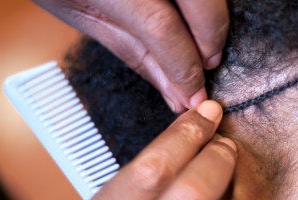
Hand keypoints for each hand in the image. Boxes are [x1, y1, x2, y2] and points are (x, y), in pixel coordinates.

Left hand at [32, 0, 228, 111]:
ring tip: (203, 42)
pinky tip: (195, 18)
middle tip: (208, 65)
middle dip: (211, 37)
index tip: (193, 93)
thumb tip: (174, 90)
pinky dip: (203, 3)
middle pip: (200, 2)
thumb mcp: (85, 18)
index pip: (162, 29)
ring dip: (212, 18)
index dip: (185, 66)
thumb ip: (134, 52)